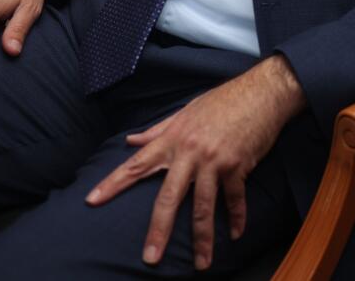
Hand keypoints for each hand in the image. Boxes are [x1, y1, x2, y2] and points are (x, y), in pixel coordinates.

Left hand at [86, 55, 305, 270]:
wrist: (263, 92)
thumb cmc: (224, 100)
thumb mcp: (187, 111)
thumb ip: (158, 130)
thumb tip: (131, 140)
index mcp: (173, 139)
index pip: (137, 164)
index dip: (113, 183)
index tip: (91, 201)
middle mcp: (190, 152)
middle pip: (168, 197)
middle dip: (158, 230)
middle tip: (150, 257)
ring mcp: (215, 160)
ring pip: (204, 206)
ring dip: (203, 238)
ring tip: (202, 263)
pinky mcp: (239, 166)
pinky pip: (234, 198)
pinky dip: (236, 217)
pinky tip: (236, 234)